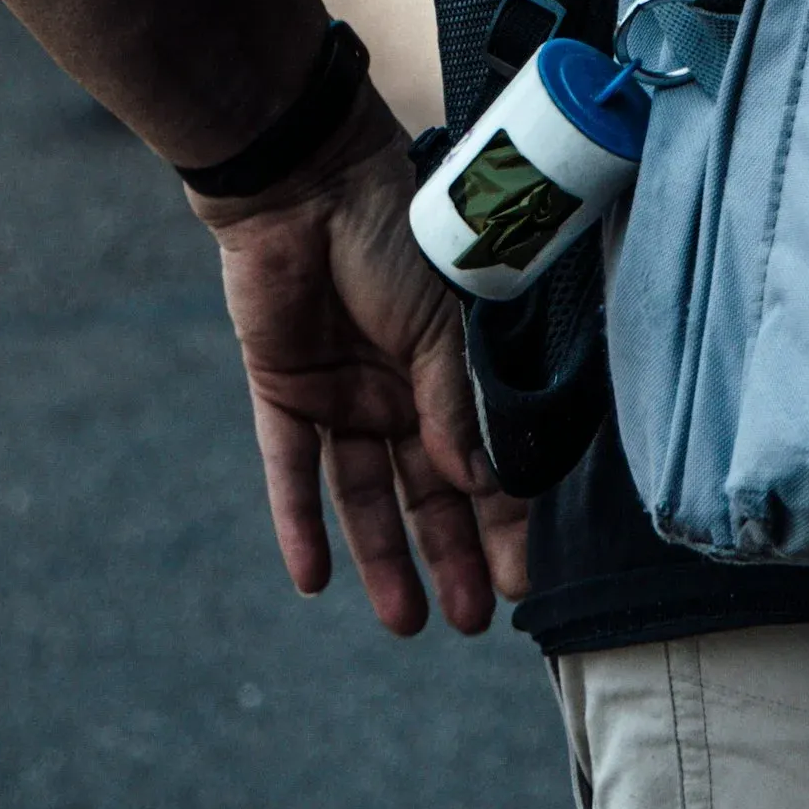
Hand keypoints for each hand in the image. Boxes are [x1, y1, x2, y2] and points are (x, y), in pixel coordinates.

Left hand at [191, 95, 527, 634]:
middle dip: (452, 556)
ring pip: (366, 495)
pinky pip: (292, 472)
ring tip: (406, 621)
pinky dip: (299, 525)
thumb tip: (482, 488)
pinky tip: (314, 581)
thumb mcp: (445, 328)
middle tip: (473, 620)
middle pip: (429, 492)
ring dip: (384, 557)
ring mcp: (344, 397)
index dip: (504, 521)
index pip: (485, 461)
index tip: (522, 580)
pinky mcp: (286, 395)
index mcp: (454, 370)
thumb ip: (456, 410)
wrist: (307, 187)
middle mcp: (402, 392)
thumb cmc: (398, 237)